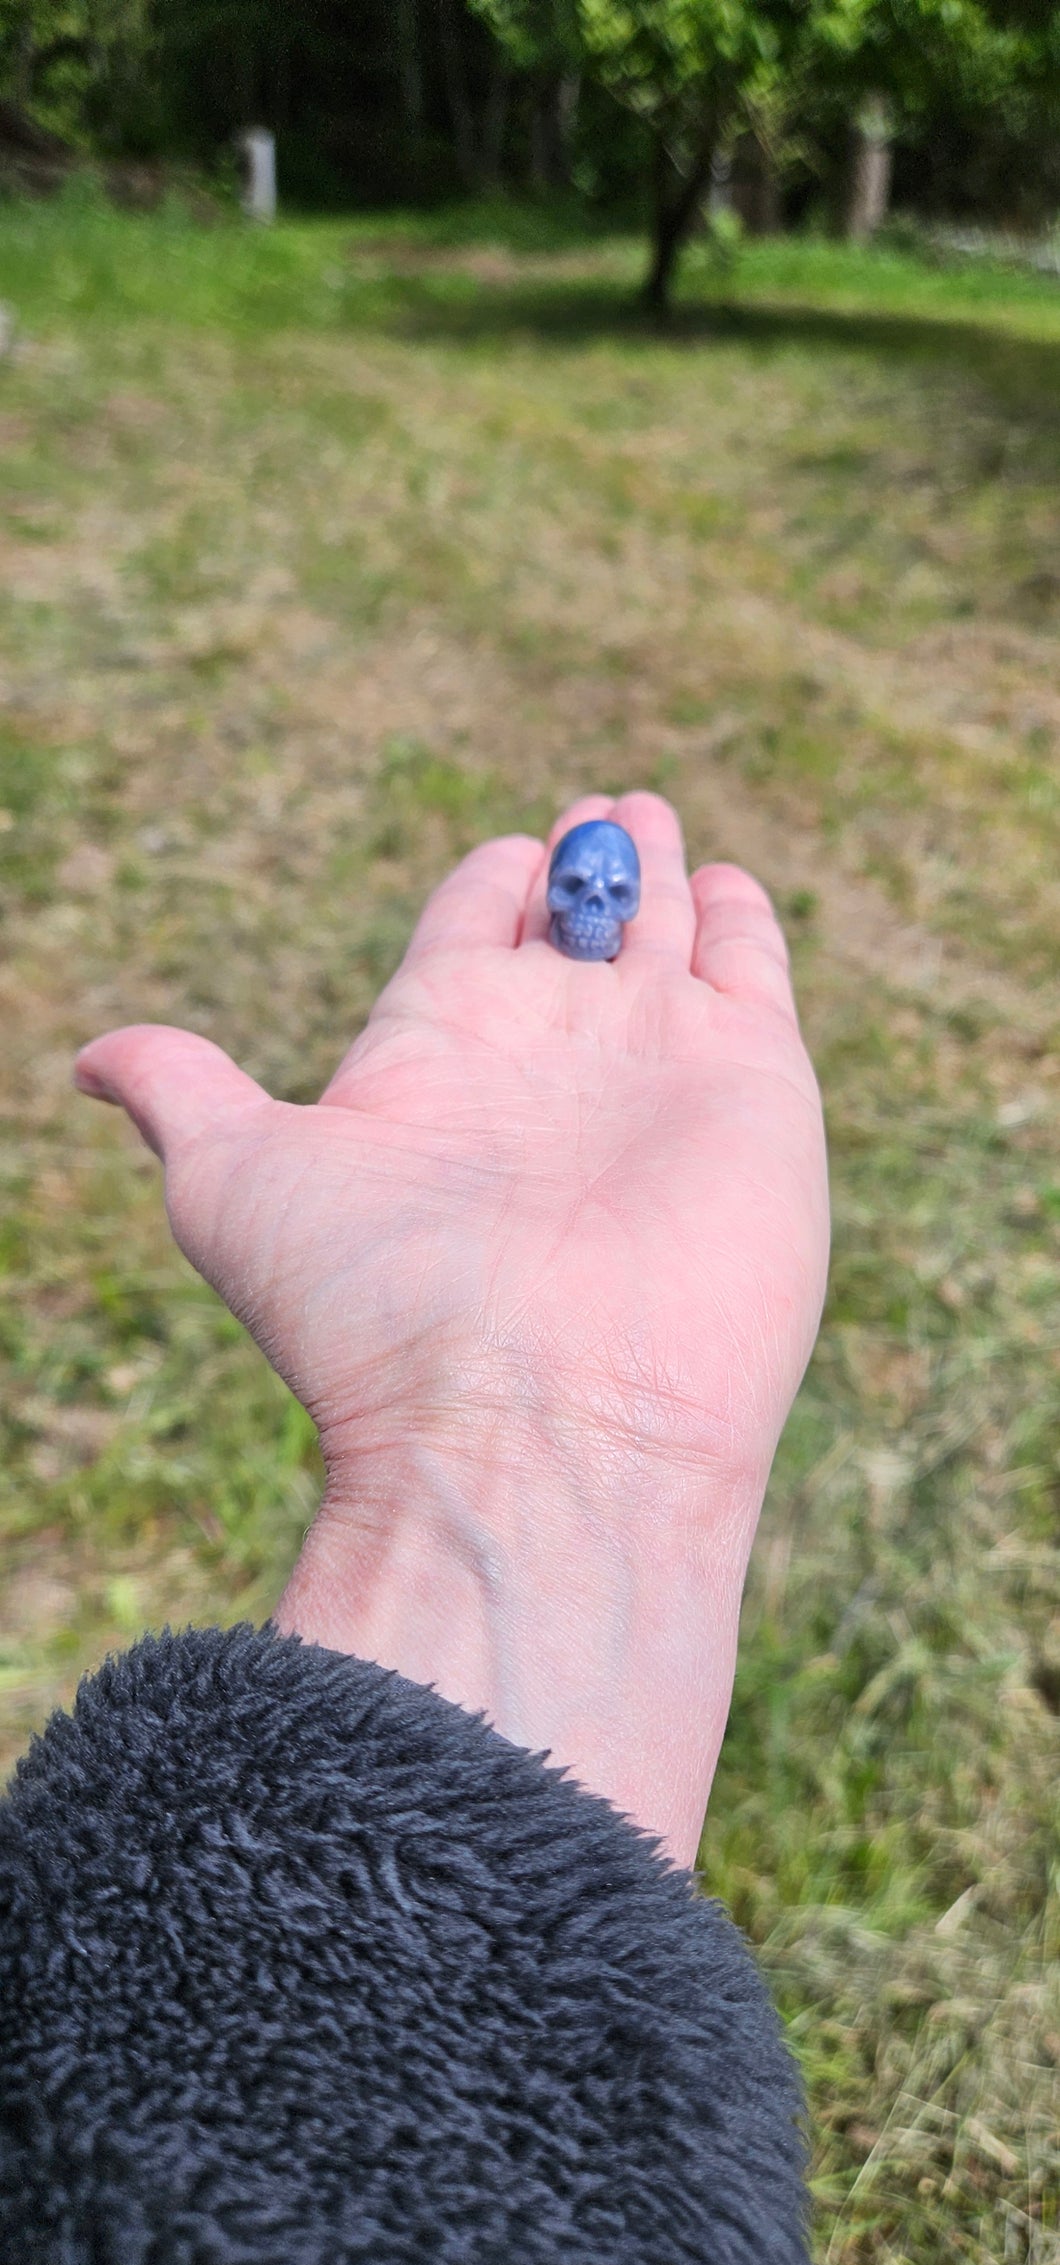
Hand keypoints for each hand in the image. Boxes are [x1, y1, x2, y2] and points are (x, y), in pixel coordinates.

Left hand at [76, 793, 828, 1865]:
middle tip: (593, 812)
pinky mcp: (753, 1082)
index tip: (499, 858)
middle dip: (580, 869)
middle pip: (567, 931)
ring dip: (651, 874)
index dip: (482, 887)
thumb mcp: (237, 1184)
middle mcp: (545, 1059)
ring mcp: (651, 1067)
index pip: (463, 937)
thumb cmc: (377, 1314)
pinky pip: (750, 971)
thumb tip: (86, 1060)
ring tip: (639, 816)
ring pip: (659, 937)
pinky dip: (741, 920)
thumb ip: (184, 1097)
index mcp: (434, 1055)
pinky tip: (721, 882)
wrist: (542, 1425)